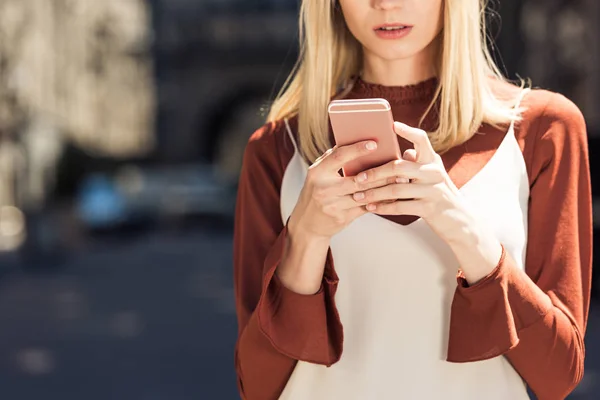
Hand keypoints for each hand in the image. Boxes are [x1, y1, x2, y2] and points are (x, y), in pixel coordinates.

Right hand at [280, 140, 397, 293]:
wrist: (307, 224)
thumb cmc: (315, 193)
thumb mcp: (317, 174)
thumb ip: (332, 159)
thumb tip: (352, 139)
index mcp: (317, 173)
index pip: (339, 157)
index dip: (357, 149)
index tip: (375, 143)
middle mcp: (324, 189)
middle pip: (357, 178)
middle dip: (380, 172)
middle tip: (398, 164)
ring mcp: (333, 205)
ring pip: (365, 194)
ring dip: (385, 187)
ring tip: (400, 179)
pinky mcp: (342, 217)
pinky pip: (366, 208)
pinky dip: (381, 201)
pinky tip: (392, 195)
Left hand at [351, 122, 463, 238]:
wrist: (460, 221)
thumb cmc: (440, 194)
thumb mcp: (433, 175)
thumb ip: (418, 163)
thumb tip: (403, 152)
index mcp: (433, 160)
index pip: (422, 139)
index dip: (408, 131)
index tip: (393, 125)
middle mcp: (433, 172)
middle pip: (399, 167)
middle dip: (375, 172)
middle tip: (358, 177)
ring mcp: (433, 190)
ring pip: (396, 189)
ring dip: (374, 193)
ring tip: (358, 196)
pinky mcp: (429, 208)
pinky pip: (400, 207)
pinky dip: (383, 208)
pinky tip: (371, 208)